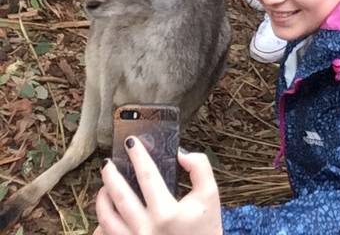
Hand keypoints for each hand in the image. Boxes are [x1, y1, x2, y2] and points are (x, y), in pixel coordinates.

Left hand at [94, 137, 221, 234]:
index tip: (131, 142)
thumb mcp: (210, 195)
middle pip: (119, 196)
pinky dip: (101, 225)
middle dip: (110, 176)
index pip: (147, 175)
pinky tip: (106, 214)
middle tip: (108, 162)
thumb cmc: (206, 229)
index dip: (138, 156)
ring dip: (102, 199)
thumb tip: (180, 153)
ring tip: (105, 186)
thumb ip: (199, 167)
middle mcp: (146, 229)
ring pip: (107, 219)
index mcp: (166, 212)